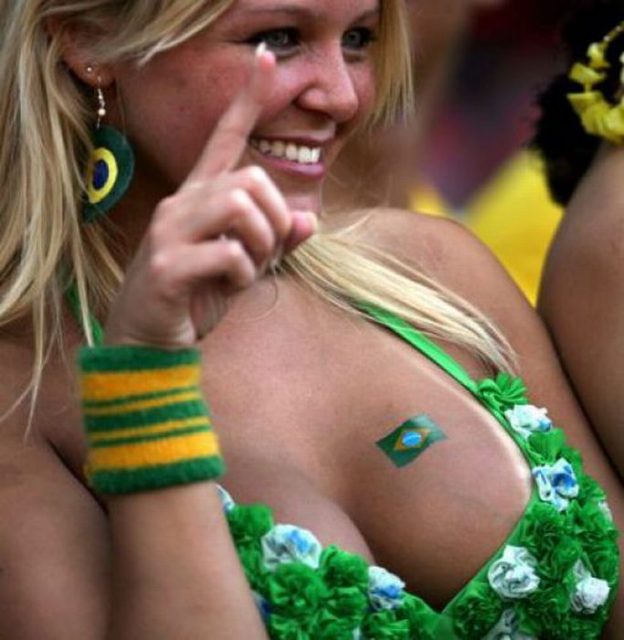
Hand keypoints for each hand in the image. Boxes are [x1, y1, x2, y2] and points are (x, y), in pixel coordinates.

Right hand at [105, 45, 316, 347]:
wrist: (149, 342)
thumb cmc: (197, 298)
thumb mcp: (245, 266)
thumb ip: (276, 241)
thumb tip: (312, 220)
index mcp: (199, 200)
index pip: (224, 139)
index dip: (246, 99)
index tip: (266, 59)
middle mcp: (180, 205)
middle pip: (249, 179)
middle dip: (275, 218)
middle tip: (268, 252)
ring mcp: (168, 232)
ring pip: (239, 204)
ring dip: (262, 242)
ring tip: (249, 268)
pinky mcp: (165, 264)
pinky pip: (228, 253)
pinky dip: (244, 274)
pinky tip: (230, 287)